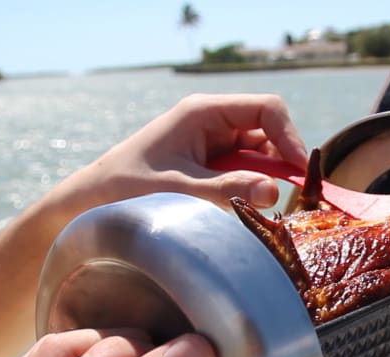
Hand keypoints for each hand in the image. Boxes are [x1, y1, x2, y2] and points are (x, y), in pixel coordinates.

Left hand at [46, 93, 308, 223]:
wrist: (90, 204)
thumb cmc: (125, 189)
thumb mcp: (179, 190)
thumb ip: (227, 190)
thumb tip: (274, 191)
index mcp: (204, 112)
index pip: (267, 110)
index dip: (289, 137)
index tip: (299, 172)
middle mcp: (212, 123)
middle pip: (268, 135)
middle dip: (280, 166)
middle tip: (289, 200)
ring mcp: (211, 145)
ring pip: (259, 159)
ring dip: (265, 183)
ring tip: (264, 211)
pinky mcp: (209, 168)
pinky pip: (243, 175)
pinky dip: (250, 193)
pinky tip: (246, 213)